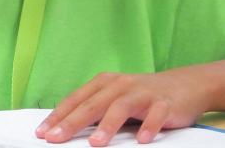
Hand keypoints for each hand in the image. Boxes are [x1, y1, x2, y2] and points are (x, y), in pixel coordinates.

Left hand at [35, 62, 224, 145]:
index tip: (42, 132)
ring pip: (120, 107)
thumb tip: (65, 128)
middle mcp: (119, 85)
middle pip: (92, 104)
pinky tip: (141, 140)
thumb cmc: (141, 95)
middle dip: (72, 122)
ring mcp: (142, 93)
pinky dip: (149, 127)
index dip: (58, 116)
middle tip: (56, 138)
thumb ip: (94, 110)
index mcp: (102, 83)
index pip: (74, 100)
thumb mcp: (114, 98)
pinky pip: (156, 115)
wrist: (183, 85)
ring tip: (95, 143)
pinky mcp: (164, 103)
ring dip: (107, 126)